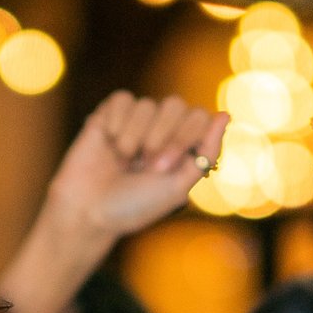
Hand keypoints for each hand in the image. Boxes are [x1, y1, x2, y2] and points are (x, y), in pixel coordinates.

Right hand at [41, 94, 222, 246]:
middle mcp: (160, 130)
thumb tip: (225, 114)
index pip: (198, 116)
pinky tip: (109, 143)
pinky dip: (116, 123)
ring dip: (135, 136)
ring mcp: (134, 122)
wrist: (88, 212)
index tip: (163, 168)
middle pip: (175, 104)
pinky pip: (122, 99)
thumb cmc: (134, 207)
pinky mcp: (108, 116)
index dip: (184, 137)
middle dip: (162, 136)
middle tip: (146, 167)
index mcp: (182, 147)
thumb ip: (206, 152)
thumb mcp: (179, 187)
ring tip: (123, 160)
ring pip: (146, 104)